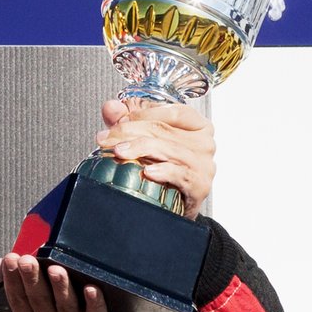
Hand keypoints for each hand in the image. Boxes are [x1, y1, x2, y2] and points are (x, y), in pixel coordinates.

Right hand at [0, 255, 117, 311]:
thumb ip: (12, 308)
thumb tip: (0, 275)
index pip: (18, 300)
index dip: (13, 279)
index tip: (10, 259)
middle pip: (39, 300)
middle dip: (32, 278)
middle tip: (26, 259)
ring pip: (66, 307)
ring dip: (61, 288)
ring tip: (55, 270)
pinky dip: (94, 304)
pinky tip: (91, 290)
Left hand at [93, 96, 213, 217]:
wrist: (174, 205)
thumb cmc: (164, 167)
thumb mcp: (145, 138)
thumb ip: (127, 120)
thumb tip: (110, 107)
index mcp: (197, 125)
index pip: (172, 112)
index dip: (142, 114)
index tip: (117, 121)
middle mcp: (204, 142)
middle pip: (164, 130)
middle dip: (130, 132)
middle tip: (107, 138)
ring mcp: (204, 164)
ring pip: (168, 149)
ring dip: (139, 149)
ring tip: (118, 152)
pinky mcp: (200, 186)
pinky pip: (180, 175)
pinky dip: (163, 172)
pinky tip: (147, 172)